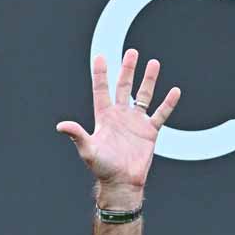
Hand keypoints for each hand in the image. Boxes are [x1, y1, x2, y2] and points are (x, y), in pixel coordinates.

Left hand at [55, 49, 180, 207]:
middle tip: (132, 52)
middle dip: (128, 69)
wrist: (122, 182)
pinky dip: (168, 103)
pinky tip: (174, 91)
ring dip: (149, 80)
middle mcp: (120, 116)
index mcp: (104, 117)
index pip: (101, 90)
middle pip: (124, 87)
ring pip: (144, 95)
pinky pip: (160, 114)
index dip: (100, 74)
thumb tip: (60, 126)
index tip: (100, 57)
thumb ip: (77, 135)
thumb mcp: (88, 150)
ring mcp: (136, 122)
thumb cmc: (102, 168)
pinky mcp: (149, 131)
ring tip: (154, 63)